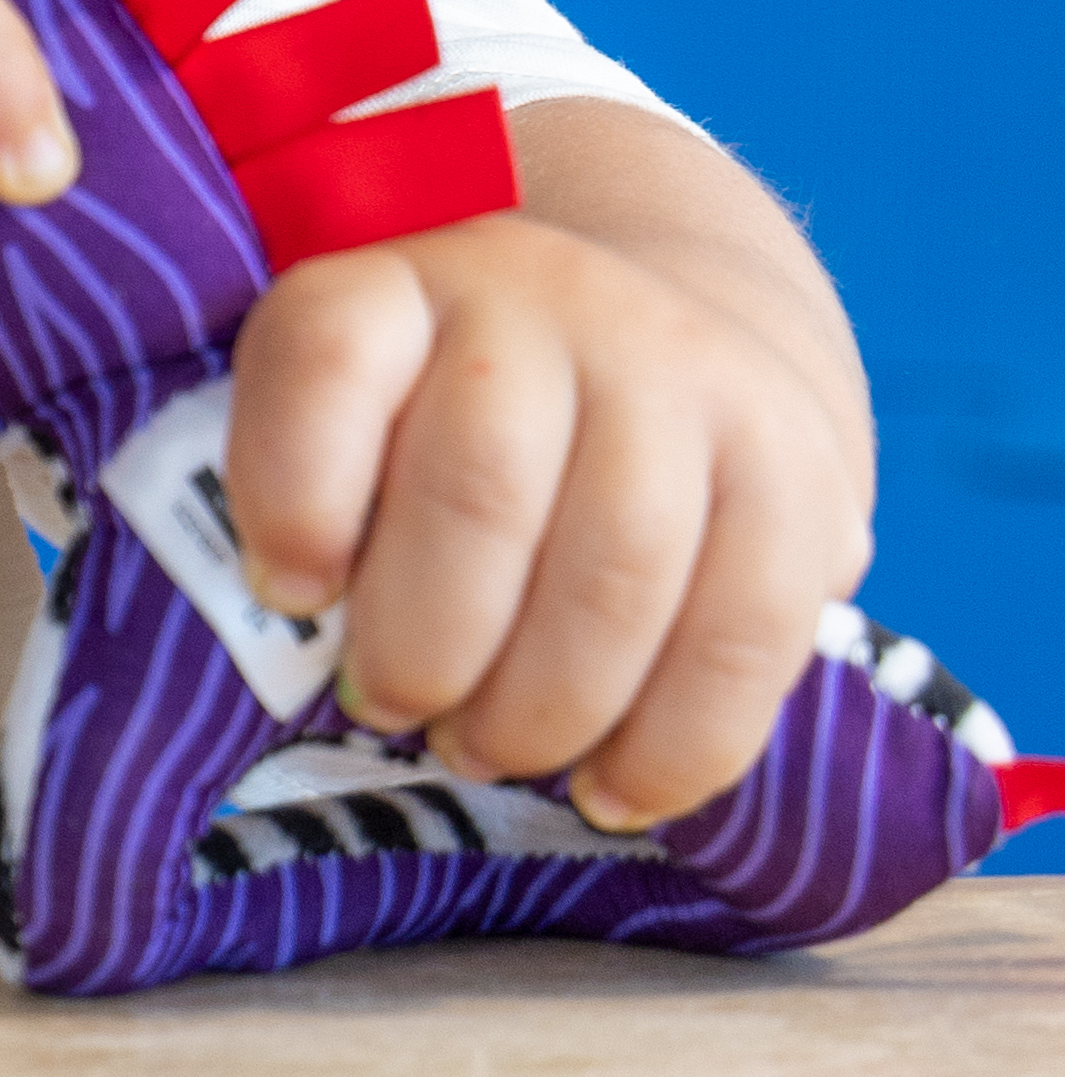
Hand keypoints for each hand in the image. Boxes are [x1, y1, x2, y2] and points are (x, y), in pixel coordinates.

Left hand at [222, 199, 872, 830]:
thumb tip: (283, 634)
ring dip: (542, 709)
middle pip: (479, 488)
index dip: (292, 493)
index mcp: (401, 284)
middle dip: (425, 649)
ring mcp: (680, 373)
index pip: (330, 355)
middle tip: (395, 711)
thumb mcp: (357, 420)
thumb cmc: (451, 425)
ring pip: (617, 570)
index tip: (287, 593)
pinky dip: (674, 746)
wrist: (657, 340)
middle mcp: (544, 299)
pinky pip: (745, 632)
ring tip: (491, 751)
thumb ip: (308, 503)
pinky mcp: (793, 465)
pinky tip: (614, 792)